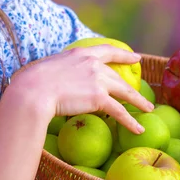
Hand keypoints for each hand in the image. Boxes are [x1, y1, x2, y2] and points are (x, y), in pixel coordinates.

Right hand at [8, 45, 153, 134]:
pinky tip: (138, 129)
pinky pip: (119, 111)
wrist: (34, 90)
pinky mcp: (99, 98)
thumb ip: (57, 70)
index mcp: (80, 53)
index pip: (107, 51)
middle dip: (131, 85)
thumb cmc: (31, 81)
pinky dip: (131, 121)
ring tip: (148, 109)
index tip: (136, 57)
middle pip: (117, 75)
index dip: (123, 55)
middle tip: (142, 91)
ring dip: (138, 102)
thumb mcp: (47, 67)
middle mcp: (92, 63)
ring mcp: (98, 80)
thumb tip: (51, 78)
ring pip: (124, 92)